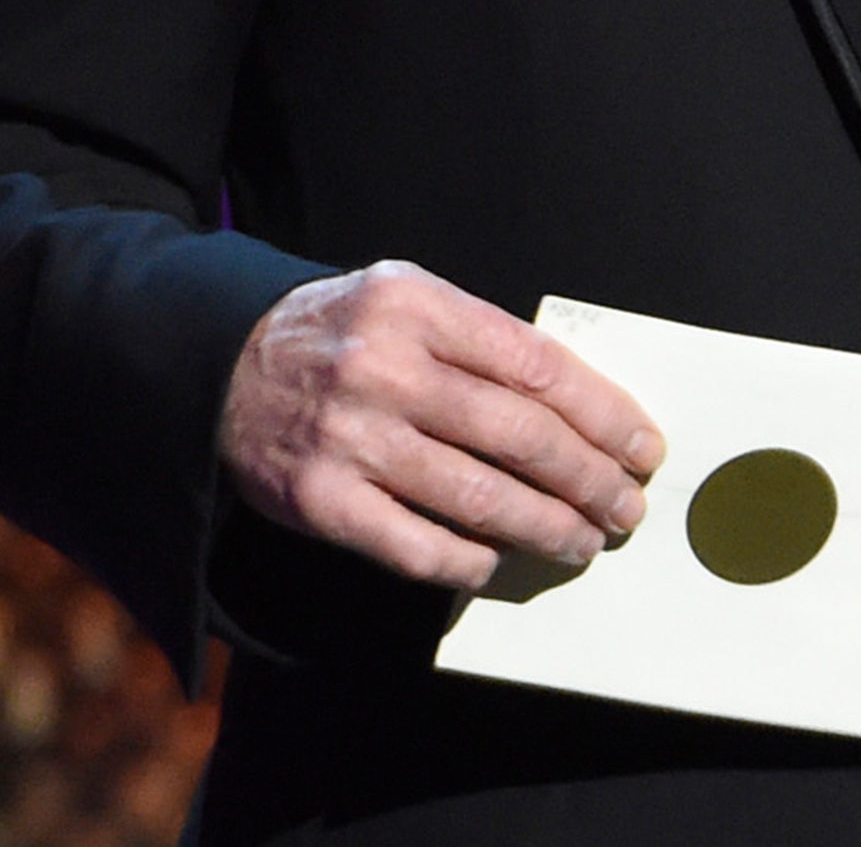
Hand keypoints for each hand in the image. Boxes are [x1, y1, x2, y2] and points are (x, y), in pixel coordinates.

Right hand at [217, 260, 664, 591]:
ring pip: (478, 497)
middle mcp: (385, 369)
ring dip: (546, 527)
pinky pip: (415, 546)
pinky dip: (468, 562)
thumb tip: (583, 409)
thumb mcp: (408, 298)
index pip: (538, 366)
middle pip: (520, 436)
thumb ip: (483, 340)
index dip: (603, 415)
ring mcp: (350, 438)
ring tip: (582, 541)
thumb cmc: (342, 334)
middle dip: (589, 479)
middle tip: (625, 507)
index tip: (642, 448)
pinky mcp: (319, 501)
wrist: (219, 365)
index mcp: (418, 306)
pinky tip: (496, 562)